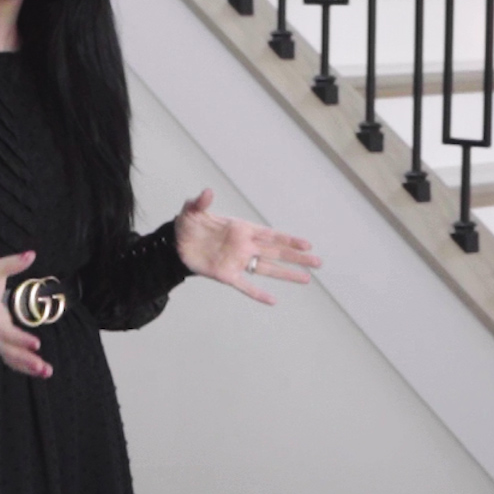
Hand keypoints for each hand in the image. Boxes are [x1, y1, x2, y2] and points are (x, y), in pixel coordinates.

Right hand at [0, 250, 51, 377]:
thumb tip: (31, 255)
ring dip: (27, 367)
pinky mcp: (0, 345)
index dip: (17, 337)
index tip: (36, 343)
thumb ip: (11, 263)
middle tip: (42, 366)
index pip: (1, 328)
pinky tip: (40, 372)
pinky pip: (11, 360)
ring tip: (46, 372)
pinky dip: (24, 367)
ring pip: (9, 357)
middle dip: (24, 359)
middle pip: (5, 348)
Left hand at [172, 187, 321, 304]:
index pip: (270, 235)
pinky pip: (245, 286)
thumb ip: (201, 202)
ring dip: (286, 274)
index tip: (307, 244)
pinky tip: (273, 301)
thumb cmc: (188, 224)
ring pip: (267, 269)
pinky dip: (258, 294)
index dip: (288, 239)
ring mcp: (237, 262)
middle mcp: (244, 246)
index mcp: (241, 229)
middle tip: (318, 262)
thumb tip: (206, 192)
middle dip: (297, 257)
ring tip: (307, 279)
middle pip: (276, 253)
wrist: (175, 243)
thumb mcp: (192, 209)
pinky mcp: (226, 275)